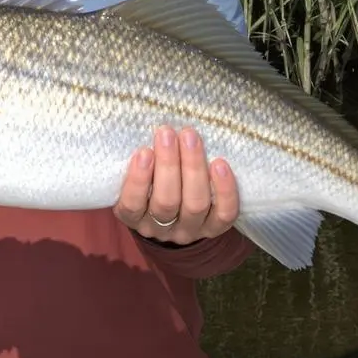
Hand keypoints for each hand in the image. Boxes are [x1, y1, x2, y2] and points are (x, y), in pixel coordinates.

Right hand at [114, 125, 239, 245]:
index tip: (143, 151)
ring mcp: (190, 230)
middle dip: (168, 165)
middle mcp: (161, 228)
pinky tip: (220, 164)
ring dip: (193, 168)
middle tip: (167, 133)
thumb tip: (150, 127)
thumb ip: (140, 160)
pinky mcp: (215, 228)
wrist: (178, 212)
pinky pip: (224, 213)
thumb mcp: (139, 176)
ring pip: (195, 204)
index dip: (138, 180)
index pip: (132, 205)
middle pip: (166, 203)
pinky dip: (224, 189)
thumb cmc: (152, 182)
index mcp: (135, 217)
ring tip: (190, 137)